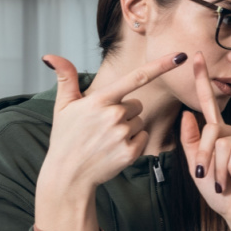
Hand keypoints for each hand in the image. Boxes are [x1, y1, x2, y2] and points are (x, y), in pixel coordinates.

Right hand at [34, 52, 186, 230]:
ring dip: (128, 128)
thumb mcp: (62, 106)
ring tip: (106, 138)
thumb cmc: (66, 138)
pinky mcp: (131, 152)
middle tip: (103, 125)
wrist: (68, 174)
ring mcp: (123, 135)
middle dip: (124, 112)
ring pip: (139, 121)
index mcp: (99, 100)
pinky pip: (143, 137)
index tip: (180, 56)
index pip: (136, 77)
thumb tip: (50, 55)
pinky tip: (114, 148)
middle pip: (137, 104)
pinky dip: (133, 142)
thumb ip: (66, 78)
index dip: (161, 65)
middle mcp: (113, 115)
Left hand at [180, 52, 230, 230]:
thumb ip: (191, 143)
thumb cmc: (220, 192)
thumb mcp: (197, 168)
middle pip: (210, 130)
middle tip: (206, 177)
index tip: (196, 57)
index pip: (207, 104)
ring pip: (222, 142)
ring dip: (218, 168)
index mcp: (217, 134)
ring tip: (225, 182)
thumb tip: (187, 115)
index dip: (203, 80)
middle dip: (204, 156)